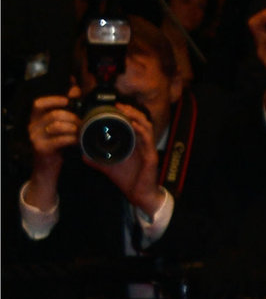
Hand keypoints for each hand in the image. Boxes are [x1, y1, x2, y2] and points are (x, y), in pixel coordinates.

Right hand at [24, 89, 80, 200]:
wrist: (47, 168)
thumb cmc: (56, 145)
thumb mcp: (59, 127)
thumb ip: (65, 110)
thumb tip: (75, 89)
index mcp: (36, 119)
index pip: (39, 104)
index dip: (53, 100)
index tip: (68, 101)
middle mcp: (32, 127)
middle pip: (53, 115)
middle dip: (72, 117)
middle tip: (83, 122)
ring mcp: (36, 138)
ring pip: (57, 126)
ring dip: (74, 128)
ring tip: (82, 131)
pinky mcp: (42, 148)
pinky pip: (60, 140)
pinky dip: (73, 139)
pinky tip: (79, 141)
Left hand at [91, 101, 164, 216]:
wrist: (138, 194)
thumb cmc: (127, 179)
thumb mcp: (107, 166)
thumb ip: (95, 159)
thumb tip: (82, 153)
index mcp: (133, 143)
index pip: (132, 123)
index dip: (125, 112)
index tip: (113, 105)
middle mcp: (142, 143)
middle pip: (140, 120)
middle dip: (130, 110)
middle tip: (118, 104)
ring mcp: (147, 148)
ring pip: (145, 126)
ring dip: (136, 116)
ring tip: (125, 110)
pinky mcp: (151, 155)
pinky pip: (148, 139)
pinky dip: (141, 130)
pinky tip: (133, 124)